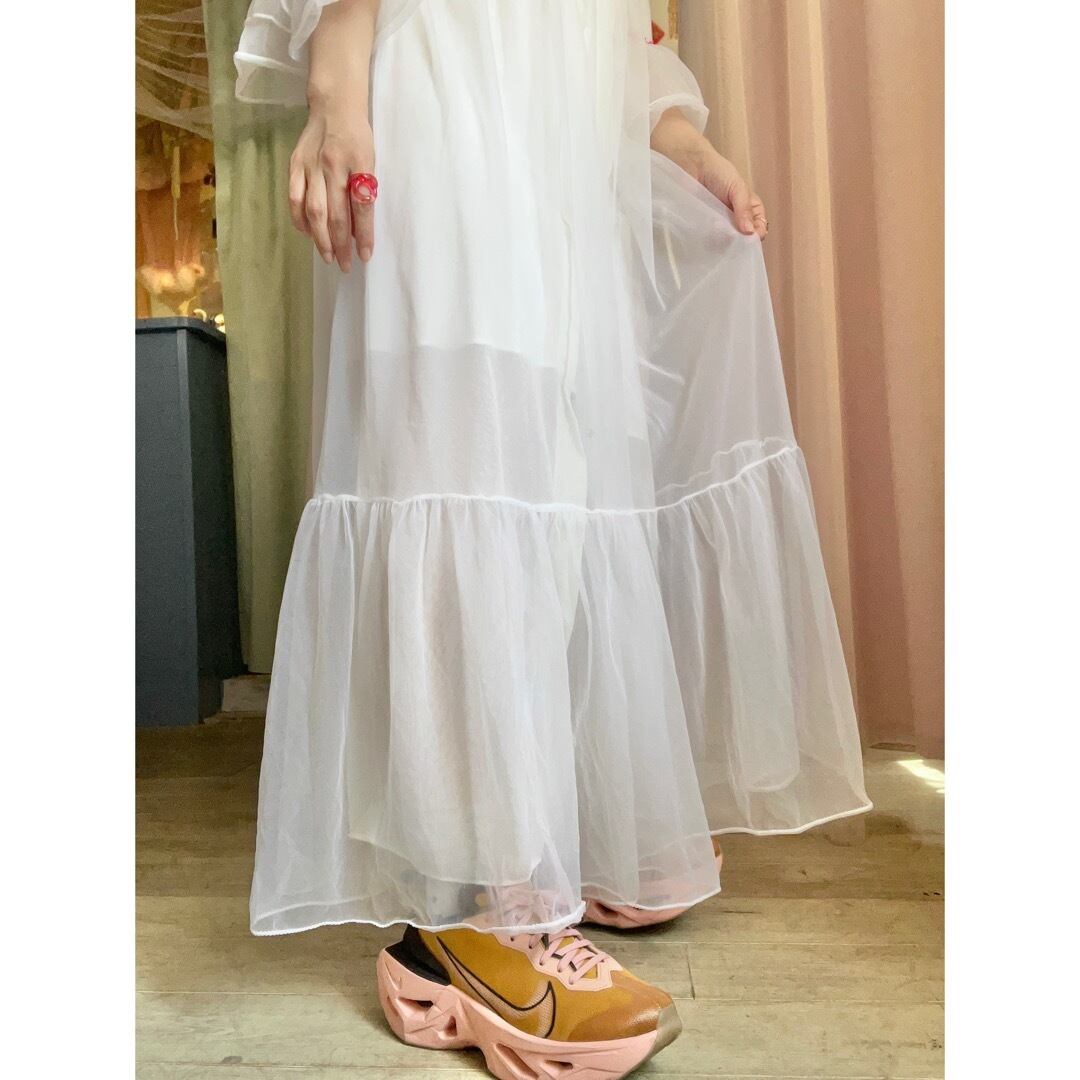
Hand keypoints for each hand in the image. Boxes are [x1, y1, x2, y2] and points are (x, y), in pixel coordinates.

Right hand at [288, 100, 375, 270]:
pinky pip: (295, 197)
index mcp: (358, 164)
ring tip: (328, 256)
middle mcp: (333, 165)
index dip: (364, 235)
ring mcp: (311, 165)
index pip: (362, 207)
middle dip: (341, 244)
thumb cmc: (357, 137)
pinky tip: (307, 233)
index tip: (365, 256)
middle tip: (346, 265)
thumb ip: (364, 192)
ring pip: (314, 210)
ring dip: (321, 238)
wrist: (334, 106)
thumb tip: (358, 229)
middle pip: (336, 214)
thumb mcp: (369, 161)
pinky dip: (300, 219)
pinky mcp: (295, 163)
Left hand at [651, 110, 767, 239]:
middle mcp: (735, 220)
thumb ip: (744, 208)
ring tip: (718, 234)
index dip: (758, 233)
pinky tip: (708, 238)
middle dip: (740, 242)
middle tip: (733, 237)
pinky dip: (710, 243)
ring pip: (726, 244)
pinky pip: (709, 242)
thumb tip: (750, 232)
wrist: (690, 165)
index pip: (759, 227)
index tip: (752, 236)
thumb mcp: (737, 187)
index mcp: (749, 209)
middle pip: (743, 240)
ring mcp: (719, 226)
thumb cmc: (717, 171)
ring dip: (724, 243)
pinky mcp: (703, 229)